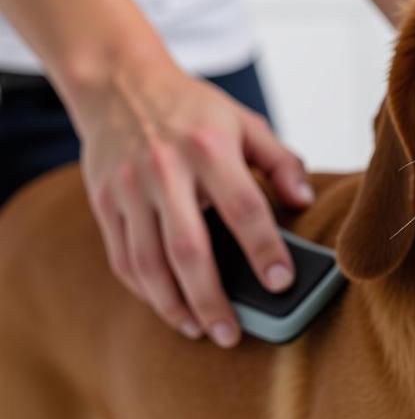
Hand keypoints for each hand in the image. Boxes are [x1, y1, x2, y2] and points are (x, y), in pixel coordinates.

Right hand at [75, 58, 312, 346]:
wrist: (119, 83)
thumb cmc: (192, 109)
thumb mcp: (244, 122)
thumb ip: (279, 160)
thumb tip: (305, 201)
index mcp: (208, 147)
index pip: (243, 207)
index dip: (264, 248)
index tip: (281, 282)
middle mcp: (164, 169)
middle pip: (188, 248)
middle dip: (211, 298)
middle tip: (232, 335)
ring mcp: (128, 188)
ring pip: (147, 262)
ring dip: (173, 305)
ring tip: (200, 330)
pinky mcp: (104, 202)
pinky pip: (122, 257)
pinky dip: (144, 289)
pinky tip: (168, 307)